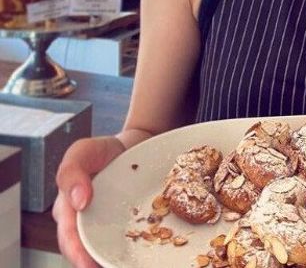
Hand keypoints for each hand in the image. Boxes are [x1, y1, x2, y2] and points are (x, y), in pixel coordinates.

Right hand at [53, 135, 126, 267]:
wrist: (133, 145)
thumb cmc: (103, 151)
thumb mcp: (83, 151)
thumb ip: (72, 171)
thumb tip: (78, 201)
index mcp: (68, 207)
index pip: (69, 234)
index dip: (76, 251)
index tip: (87, 263)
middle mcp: (84, 221)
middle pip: (84, 249)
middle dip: (92, 262)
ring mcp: (105, 224)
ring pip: (105, 249)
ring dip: (110, 260)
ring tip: (123, 266)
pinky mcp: (125, 225)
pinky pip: (125, 241)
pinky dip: (131, 251)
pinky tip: (140, 257)